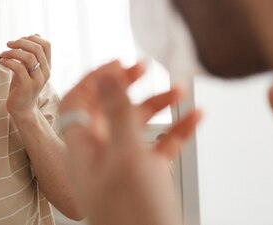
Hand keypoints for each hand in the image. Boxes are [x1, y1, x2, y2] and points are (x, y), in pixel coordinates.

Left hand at [0, 35, 50, 118]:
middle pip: (37, 49)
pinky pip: (19, 68)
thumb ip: (32, 54)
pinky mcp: (27, 86)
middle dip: (21, 42)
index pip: (47, 45)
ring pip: (29, 57)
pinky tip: (1, 61)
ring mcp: (37, 80)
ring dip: (13, 52)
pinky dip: (8, 62)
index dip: (32, 38)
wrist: (22, 109)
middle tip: (8, 44)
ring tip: (3, 53)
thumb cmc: (22, 86)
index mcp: (47, 66)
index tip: (19, 40)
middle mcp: (45, 72)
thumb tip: (35, 35)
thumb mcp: (28, 68)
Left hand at [59, 61, 200, 224]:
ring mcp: (125, 165)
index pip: (77, 101)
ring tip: (179, 89)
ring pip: (138, 124)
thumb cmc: (133, 214)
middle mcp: (102, 153)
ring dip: (157, 104)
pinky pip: (161, 144)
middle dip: (127, 85)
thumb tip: (104, 76)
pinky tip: (194, 117)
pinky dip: (176, 129)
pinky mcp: (148, 176)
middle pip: (110, 108)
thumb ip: (117, 113)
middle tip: (145, 67)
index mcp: (85, 147)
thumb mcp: (126, 155)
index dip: (94, 79)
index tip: (117, 62)